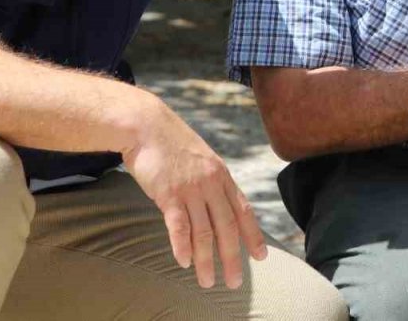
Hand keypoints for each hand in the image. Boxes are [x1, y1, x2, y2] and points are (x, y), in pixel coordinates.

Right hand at [120, 98, 267, 289]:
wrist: (146, 125)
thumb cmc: (171, 143)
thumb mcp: (201, 159)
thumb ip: (210, 182)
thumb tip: (215, 206)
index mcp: (221, 175)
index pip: (243, 210)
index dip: (253, 235)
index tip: (260, 257)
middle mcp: (211, 183)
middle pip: (227, 227)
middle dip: (232, 257)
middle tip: (234, 282)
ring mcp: (191, 188)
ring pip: (204, 232)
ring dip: (207, 260)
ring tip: (208, 281)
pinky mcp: (169, 193)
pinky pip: (179, 225)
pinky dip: (182, 246)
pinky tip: (184, 262)